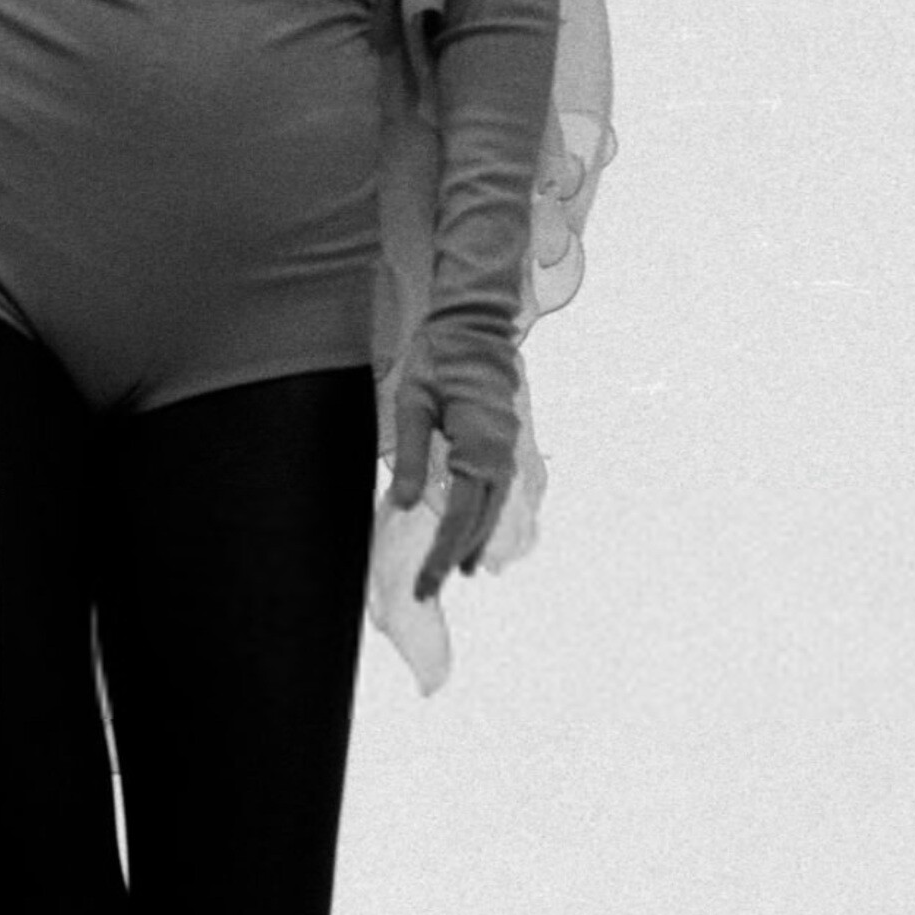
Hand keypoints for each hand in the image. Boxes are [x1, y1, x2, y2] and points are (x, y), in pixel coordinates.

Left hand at [388, 368, 513, 601]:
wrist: (473, 325)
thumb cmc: (436, 359)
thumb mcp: (410, 404)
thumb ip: (411, 456)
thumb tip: (408, 506)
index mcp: (477, 446)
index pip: (460, 517)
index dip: (441, 556)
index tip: (424, 587)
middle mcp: (499, 453)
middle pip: (480, 520)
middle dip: (454, 557)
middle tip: (428, 590)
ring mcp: (506, 447)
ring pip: (493, 508)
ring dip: (474, 540)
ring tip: (455, 570)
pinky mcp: (505, 440)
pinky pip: (497, 490)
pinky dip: (485, 516)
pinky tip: (474, 529)